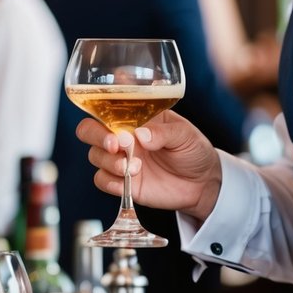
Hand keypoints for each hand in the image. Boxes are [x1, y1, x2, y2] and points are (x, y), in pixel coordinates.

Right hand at [78, 110, 222, 220]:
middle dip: (97, 137)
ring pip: (95, 156)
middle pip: (89, 130)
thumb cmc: (194, 151)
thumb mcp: (186, 135)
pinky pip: (101, 180)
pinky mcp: (123, 183)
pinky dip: (110, 181)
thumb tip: (142, 134)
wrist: (203, 185)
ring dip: (109, 162)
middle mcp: (123, 137)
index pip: (107, 108)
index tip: (114, 124)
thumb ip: (164, 132)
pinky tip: (127, 181)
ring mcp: (121, 160)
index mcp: (135, 118)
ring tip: (135, 167)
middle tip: (116, 145)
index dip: (100, 111)